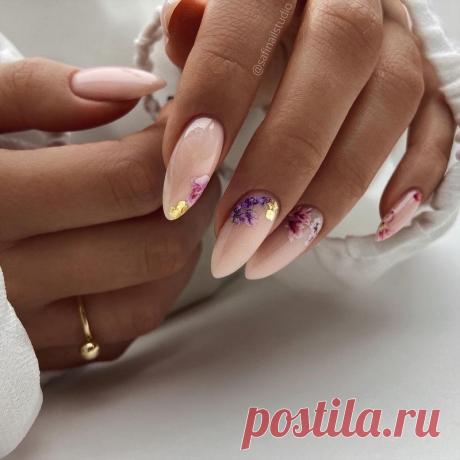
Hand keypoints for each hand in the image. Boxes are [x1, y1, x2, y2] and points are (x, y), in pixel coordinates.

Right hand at [0, 58, 218, 368]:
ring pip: (149, 300)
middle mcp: (12, 280)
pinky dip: (151, 291)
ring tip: (172, 211)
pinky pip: (124, 331)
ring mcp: (31, 329)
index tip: (176, 130)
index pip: (128, 182)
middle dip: (193, 203)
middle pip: (155, 247)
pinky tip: (140, 252)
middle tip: (191, 173)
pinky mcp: (45, 352)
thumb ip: (39, 90)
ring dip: (180, 251)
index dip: (172, 151)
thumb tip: (135, 88)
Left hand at [160, 0, 454, 278]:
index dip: (213, 108)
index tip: (183, 187)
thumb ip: (196, 26)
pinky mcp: (427, 78)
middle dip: (280, 170)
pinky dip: (418, 174)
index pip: (244, 30)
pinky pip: (440, 122)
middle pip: (335, 68)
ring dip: (334, 192)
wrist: (315, 6)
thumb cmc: (254, 22)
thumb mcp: (214, 11)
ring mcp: (400, 37)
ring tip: (277, 253)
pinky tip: (383, 223)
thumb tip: (182, 33)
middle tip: (235, 244)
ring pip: (389, 106)